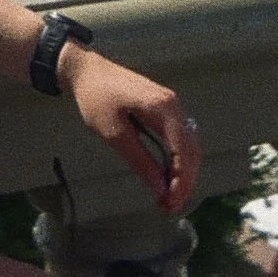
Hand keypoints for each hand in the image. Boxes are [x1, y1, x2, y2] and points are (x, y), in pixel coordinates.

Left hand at [57, 45, 199, 214]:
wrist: (86, 70)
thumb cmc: (96, 98)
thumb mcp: (114, 134)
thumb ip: (140, 160)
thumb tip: (161, 189)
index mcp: (162, 108)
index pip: (184, 151)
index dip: (182, 181)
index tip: (170, 204)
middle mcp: (173, 105)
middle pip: (191, 149)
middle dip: (184, 181)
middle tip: (169, 207)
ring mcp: (171, 105)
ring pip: (188, 145)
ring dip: (182, 172)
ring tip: (168, 197)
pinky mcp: (164, 108)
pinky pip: (179, 138)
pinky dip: (177, 160)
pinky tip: (167, 176)